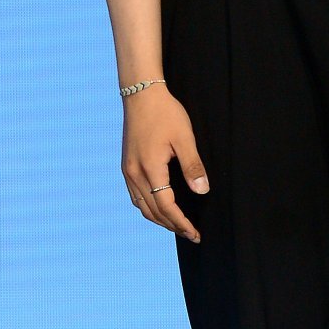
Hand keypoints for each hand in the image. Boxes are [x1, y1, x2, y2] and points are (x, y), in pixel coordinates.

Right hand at [121, 83, 208, 241]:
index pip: (166, 206)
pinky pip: (135, 196)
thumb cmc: (165, 113)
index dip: (181, 223)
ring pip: (141, 206)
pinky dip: (148, 208)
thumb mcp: (184, 138)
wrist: (140, 94)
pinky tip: (158, 208)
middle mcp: (134, 174)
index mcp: (150, 169)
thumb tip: (202, 191)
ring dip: (159, 219)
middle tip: (191, 234)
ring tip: (177, 225)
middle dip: (172, 225)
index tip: (195, 233)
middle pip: (153, 211)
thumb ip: (193, 166)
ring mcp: (128, 171)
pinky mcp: (126, 166)